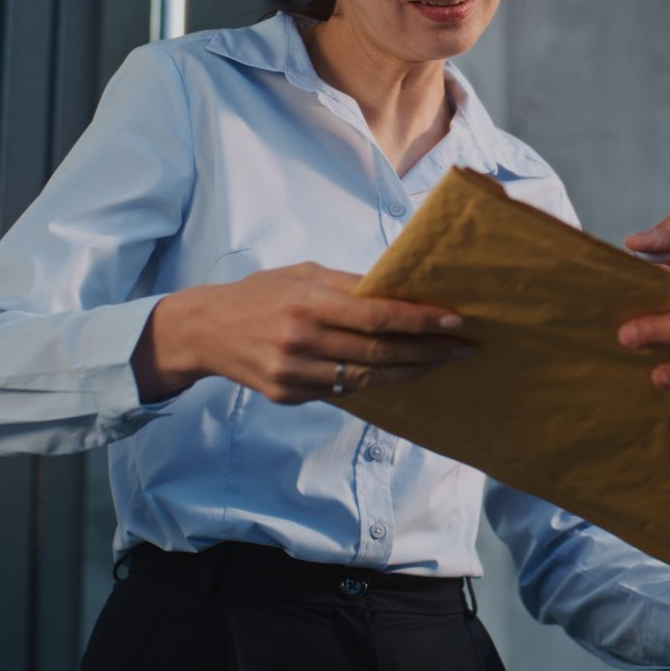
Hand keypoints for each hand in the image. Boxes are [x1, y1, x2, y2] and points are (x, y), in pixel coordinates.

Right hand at [132, 262, 467, 403]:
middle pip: (379, 351)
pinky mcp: (289, 396)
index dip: (419, 320)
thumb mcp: (303, 274)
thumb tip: (400, 290)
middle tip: (463, 347)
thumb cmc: (262, 293)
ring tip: (441, 363)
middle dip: (428, 350)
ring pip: (367, 378)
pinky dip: (377, 383)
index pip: (376, 315)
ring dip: (411, 372)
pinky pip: (344, 392)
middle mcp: (301, 340)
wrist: (206, 330)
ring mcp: (294, 373)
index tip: (455, 320)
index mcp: (307, 301)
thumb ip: (349, 284)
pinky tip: (402, 374)